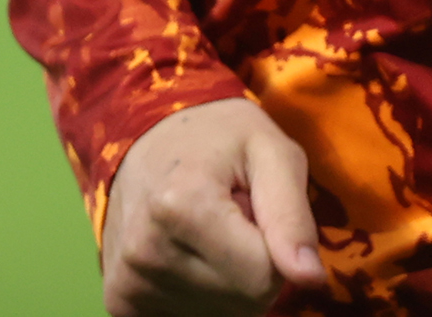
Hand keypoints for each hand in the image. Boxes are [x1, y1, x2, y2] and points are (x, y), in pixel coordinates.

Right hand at [100, 96, 326, 315]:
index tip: (257, 212)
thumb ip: (292, 215)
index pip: (263, 277)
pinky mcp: (120, 301)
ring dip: (227, 282)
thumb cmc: (218, 138)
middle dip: (254, 267)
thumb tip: (311, 278)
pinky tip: (188, 255)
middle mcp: (146, 251)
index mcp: (182, 206)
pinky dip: (200, 296)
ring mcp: (128, 282)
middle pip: (242, 301)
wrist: (145, 133)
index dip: (276, 248)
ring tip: (209, 234)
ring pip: (220, 315)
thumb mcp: (271, 152)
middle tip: (235, 220)